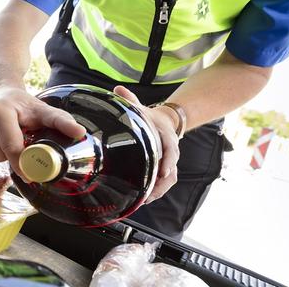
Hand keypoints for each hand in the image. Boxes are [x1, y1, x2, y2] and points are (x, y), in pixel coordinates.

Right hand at [0, 85, 85, 180]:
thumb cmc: (23, 104)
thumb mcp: (42, 110)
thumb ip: (61, 121)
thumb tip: (80, 133)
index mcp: (0, 111)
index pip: (11, 147)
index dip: (22, 164)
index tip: (31, 175)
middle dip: (11, 156)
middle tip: (20, 144)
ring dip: (1, 154)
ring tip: (7, 138)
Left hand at [112, 86, 180, 203]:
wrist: (163, 121)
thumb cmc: (148, 117)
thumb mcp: (140, 107)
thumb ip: (130, 100)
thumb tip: (117, 89)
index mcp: (166, 135)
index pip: (171, 149)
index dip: (169, 160)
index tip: (164, 170)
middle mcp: (171, 150)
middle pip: (171, 169)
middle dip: (161, 183)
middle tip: (149, 194)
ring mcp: (169, 161)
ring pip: (169, 180)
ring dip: (159, 191)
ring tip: (145, 200)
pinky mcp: (165, 169)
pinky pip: (165, 183)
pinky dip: (157, 192)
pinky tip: (144, 200)